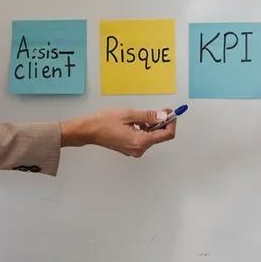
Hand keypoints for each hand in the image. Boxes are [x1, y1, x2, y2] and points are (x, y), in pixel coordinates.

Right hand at [59, 109, 177, 156]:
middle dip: (161, 123)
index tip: (171, 113)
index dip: (171, 123)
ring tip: (141, 116)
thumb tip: (164, 116)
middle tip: (159, 110)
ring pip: (151, 137)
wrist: (89, 130)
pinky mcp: (130, 148)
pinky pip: (143, 139)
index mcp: (141, 141)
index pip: (166, 135)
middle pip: (159, 136)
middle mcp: (139, 149)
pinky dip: (144, 130)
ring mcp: (134, 150)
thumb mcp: (129, 114)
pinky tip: (136, 122)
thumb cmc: (105, 121)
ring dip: (151, 125)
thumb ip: (149, 116)